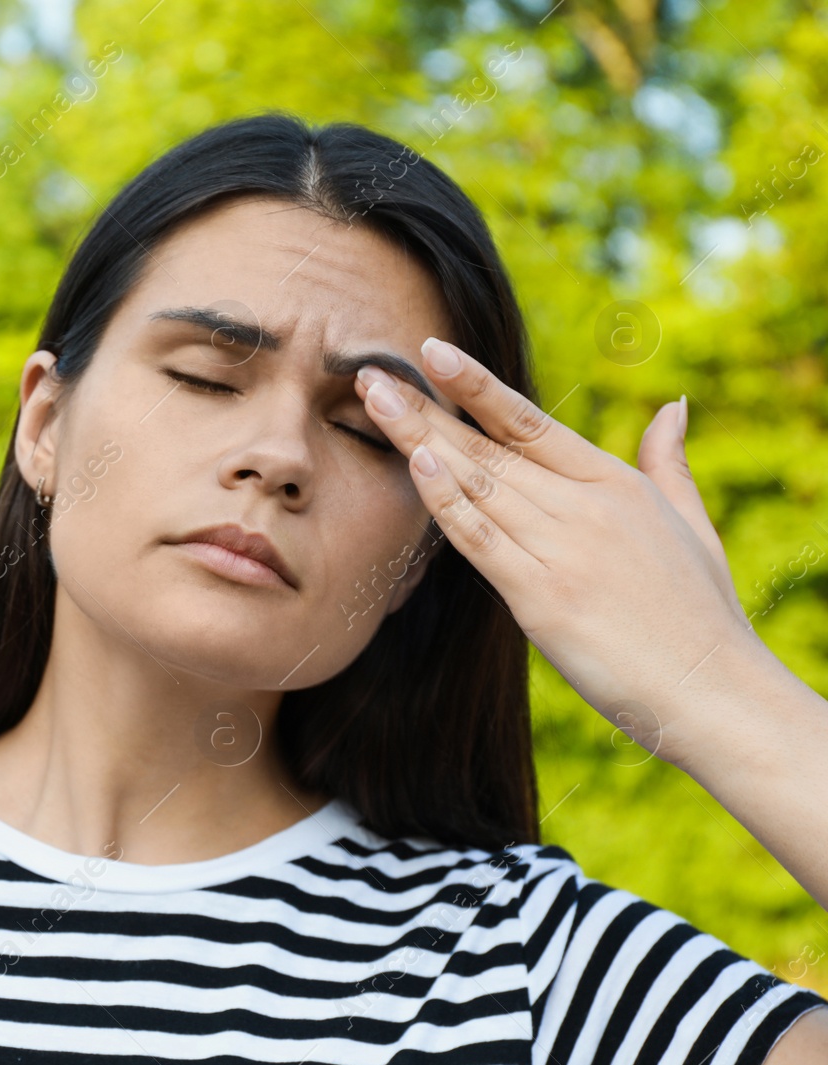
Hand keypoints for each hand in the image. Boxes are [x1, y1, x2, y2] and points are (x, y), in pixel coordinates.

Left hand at [353, 337, 762, 767]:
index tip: (432, 352)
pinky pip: (481, 539)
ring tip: (375, 401)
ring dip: (419, 439)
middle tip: (371, 373)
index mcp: (616, 484)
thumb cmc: (702, 615)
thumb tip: (674, 406)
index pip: (530, 422)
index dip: (477, 385)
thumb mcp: (692, 524)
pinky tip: (416, 463)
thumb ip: (670, 462)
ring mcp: (561, 549)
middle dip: (425, 407)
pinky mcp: (541, 596)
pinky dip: (447, 500)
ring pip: (476, 482)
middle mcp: (584, 507)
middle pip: (488, 447)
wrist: (715, 691)